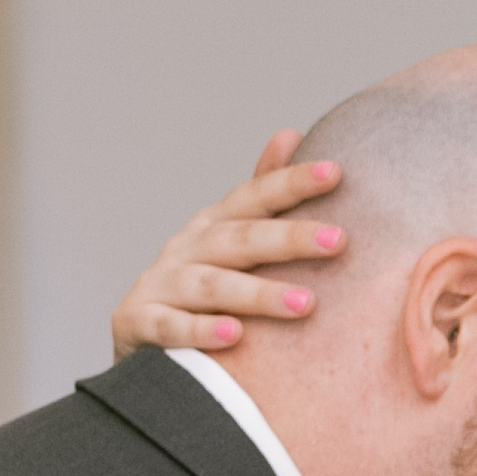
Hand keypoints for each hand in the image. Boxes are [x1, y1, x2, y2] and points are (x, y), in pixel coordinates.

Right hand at [108, 138, 346, 355]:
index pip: (255, 197)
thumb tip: (290, 133)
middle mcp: (186, 248)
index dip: (292, 183)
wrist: (139, 343)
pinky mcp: (137, 323)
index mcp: (213, 225)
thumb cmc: (200, 292)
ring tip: (305, 303)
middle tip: (339, 241)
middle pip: (240, 239)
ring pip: (211, 285)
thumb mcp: (228, 242)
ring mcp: (160, 285)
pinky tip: (235, 335)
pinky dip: (200, 330)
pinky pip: (169, 327)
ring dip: (258, 293)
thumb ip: (260, 196)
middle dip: (289, 238)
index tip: (336, 173)